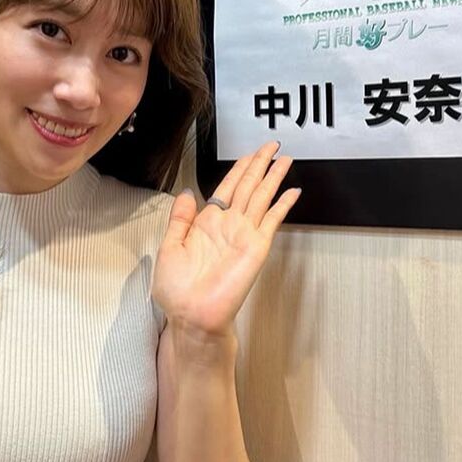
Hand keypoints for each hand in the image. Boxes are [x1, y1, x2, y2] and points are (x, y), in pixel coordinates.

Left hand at [152, 140, 300, 338]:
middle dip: (259, 164)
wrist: (192, 315)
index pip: (227, 187)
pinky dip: (283, 205)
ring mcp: (245, 235)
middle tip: (272, 146)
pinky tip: (292, 192)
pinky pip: (272, 220)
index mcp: (207, 223)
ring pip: (261, 196)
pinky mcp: (257, 247)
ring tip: (284, 159)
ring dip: (273, 177)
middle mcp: (229, 225)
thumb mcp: (170, 246)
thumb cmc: (178, 290)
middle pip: (247, 186)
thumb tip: (188, 192)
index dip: (239, 168)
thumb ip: (180, 218)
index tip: (249, 154)